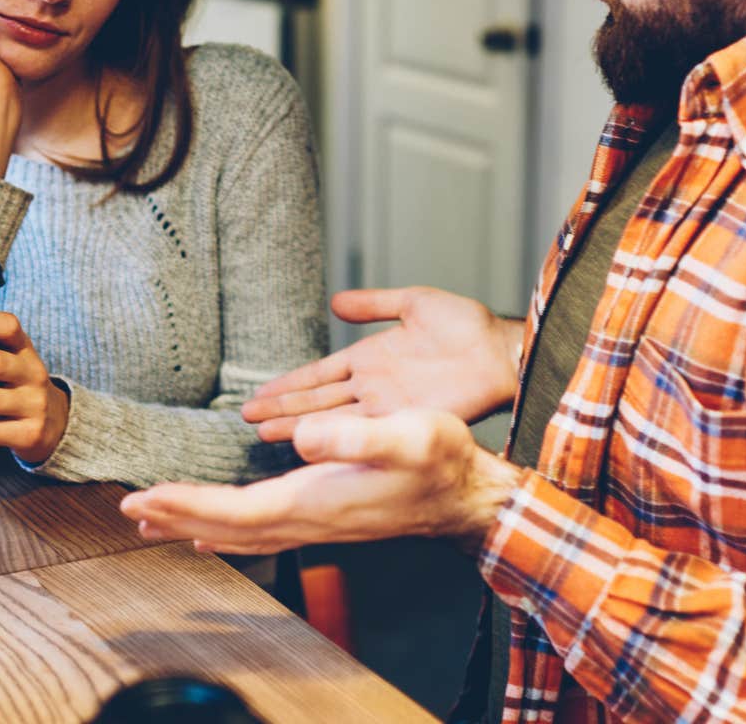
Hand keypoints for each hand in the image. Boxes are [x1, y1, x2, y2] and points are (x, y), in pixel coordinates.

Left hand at [120, 410, 523, 553]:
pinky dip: (229, 531)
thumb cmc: (443, 460)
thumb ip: (355, 436)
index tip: (144, 497)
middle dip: (176, 517)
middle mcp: (310, 520)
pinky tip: (216, 530)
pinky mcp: (326, 519)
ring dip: (195, 525)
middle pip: (228, 528)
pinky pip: (262, 532)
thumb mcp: (407, 434)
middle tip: (128, 509)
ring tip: (155, 521)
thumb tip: (304, 437)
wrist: (470, 496)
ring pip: (242, 534)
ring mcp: (318, 525)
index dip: (186, 505)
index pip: (236, 511)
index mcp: (317, 500)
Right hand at [240, 287, 521, 441]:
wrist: (499, 352)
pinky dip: (333, 436)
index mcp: (369, 359)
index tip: (258, 393)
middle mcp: (371, 387)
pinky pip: (361, 429)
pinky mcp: (403, 420)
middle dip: (281, 409)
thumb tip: (336, 301)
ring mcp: (385, 406)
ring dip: (298, 425)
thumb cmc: (465, 326)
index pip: (319, 374)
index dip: (288, 384)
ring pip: (331, 418)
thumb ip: (374, 304)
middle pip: (316, 401)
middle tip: (246, 417)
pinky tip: (308, 443)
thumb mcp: (413, 303)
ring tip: (263, 432)